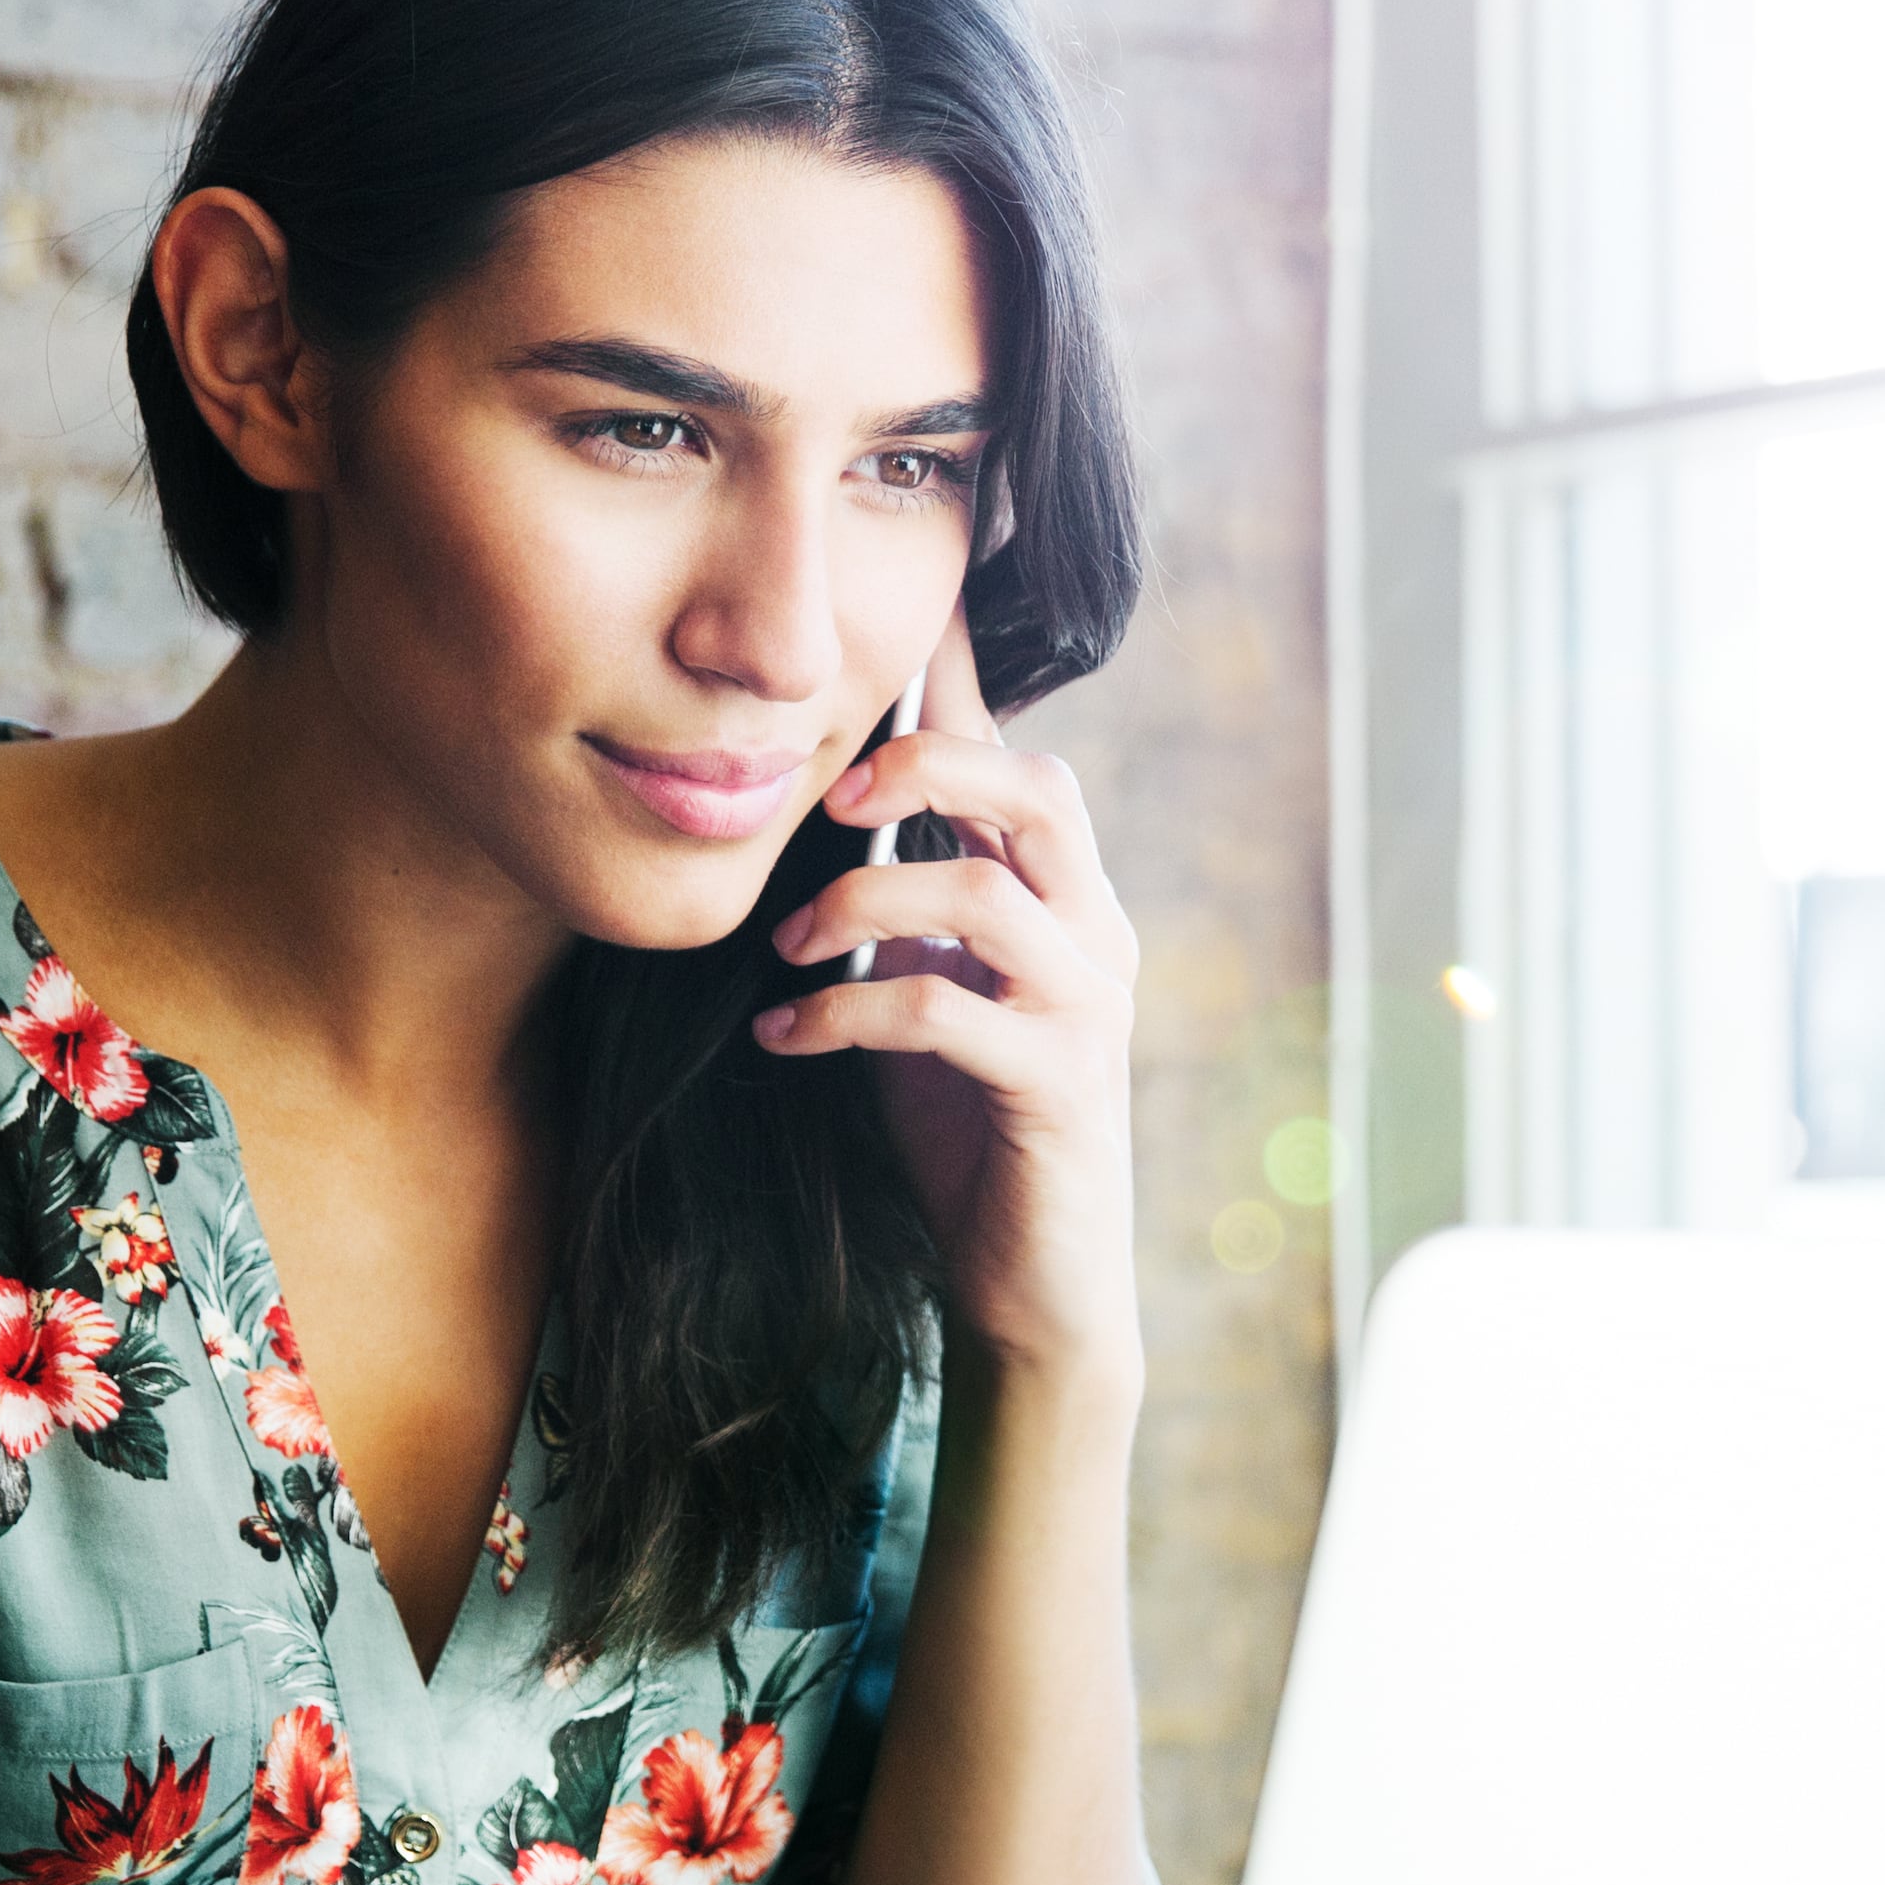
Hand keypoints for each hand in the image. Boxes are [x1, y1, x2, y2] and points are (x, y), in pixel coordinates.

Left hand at [756, 618, 1141, 1388]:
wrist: (1032, 1281)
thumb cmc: (970, 1129)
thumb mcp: (928, 990)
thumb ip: (902, 906)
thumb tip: (824, 809)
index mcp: (1065, 897)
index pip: (1017, 756)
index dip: (959, 674)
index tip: (896, 602)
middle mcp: (1096, 932)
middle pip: (1031, 787)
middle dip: (918, 770)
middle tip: (823, 798)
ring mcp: (1089, 1006)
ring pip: (983, 889)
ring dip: (860, 902)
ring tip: (789, 948)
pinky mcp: (1058, 1084)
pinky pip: (943, 1008)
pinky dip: (845, 1012)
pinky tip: (788, 1039)